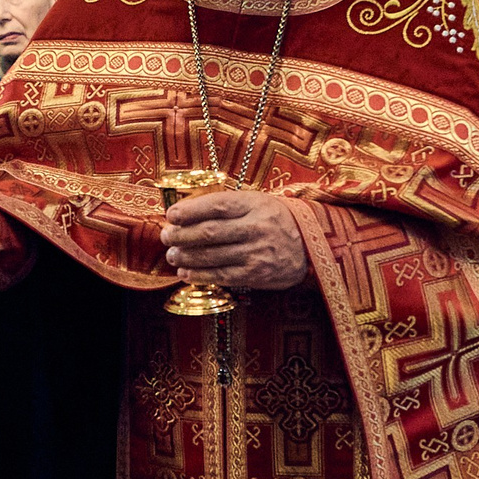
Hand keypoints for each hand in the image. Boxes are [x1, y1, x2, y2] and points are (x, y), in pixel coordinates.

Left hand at [162, 192, 309, 293]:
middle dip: (182, 235)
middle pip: (209, 232)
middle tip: (167, 236)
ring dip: (186, 256)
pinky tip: (186, 273)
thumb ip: (227, 205)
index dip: (189, 210)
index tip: (171, 214)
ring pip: (212, 255)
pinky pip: (221, 275)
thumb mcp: (258, 203)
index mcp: (255, 204)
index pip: (216, 205)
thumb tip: (186, 211)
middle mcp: (256, 227)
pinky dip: (200, 275)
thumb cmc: (276, 221)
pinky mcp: (256, 274)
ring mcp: (257, 252)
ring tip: (172, 255)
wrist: (311, 247)